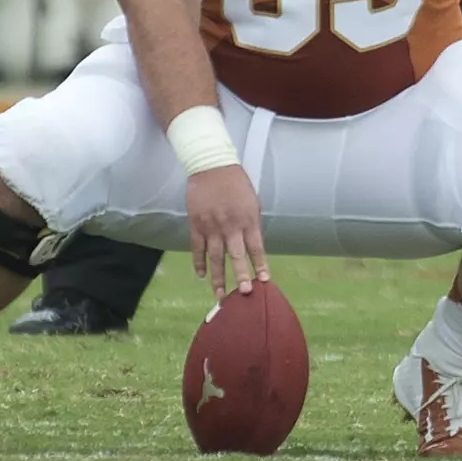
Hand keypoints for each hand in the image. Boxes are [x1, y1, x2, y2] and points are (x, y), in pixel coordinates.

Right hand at [186, 164, 268, 300]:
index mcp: (248, 219)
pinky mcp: (196, 223)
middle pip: (236, 255)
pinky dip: (198, 262)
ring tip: (220, 294)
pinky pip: (197, 247)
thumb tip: (253, 245)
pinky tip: (201, 274)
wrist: (212, 166)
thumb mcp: (252, 201)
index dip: (260, 264)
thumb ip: (252, 223)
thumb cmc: (235, 182)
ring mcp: (212, 225)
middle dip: (241, 275)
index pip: (256, 247)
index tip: (264, 281)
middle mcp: (230, 225)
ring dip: (218, 277)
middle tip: (244, 293)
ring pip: (215, 256)